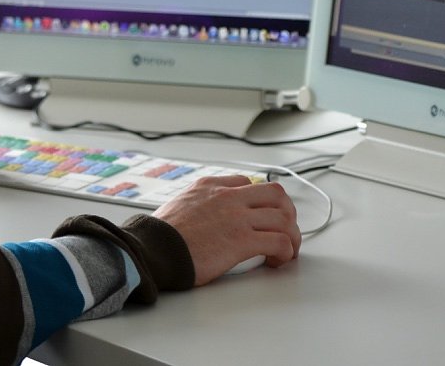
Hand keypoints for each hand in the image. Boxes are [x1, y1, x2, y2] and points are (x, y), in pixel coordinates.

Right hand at [153, 175, 299, 284]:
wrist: (152, 249)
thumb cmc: (159, 236)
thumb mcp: (178, 204)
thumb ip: (198, 204)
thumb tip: (206, 216)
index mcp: (210, 186)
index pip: (247, 183)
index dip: (260, 202)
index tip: (261, 216)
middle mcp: (227, 196)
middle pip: (275, 193)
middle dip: (286, 212)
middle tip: (284, 230)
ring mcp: (237, 217)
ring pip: (283, 217)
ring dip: (291, 235)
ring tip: (286, 250)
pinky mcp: (242, 240)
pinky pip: (279, 241)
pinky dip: (285, 251)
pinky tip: (277, 261)